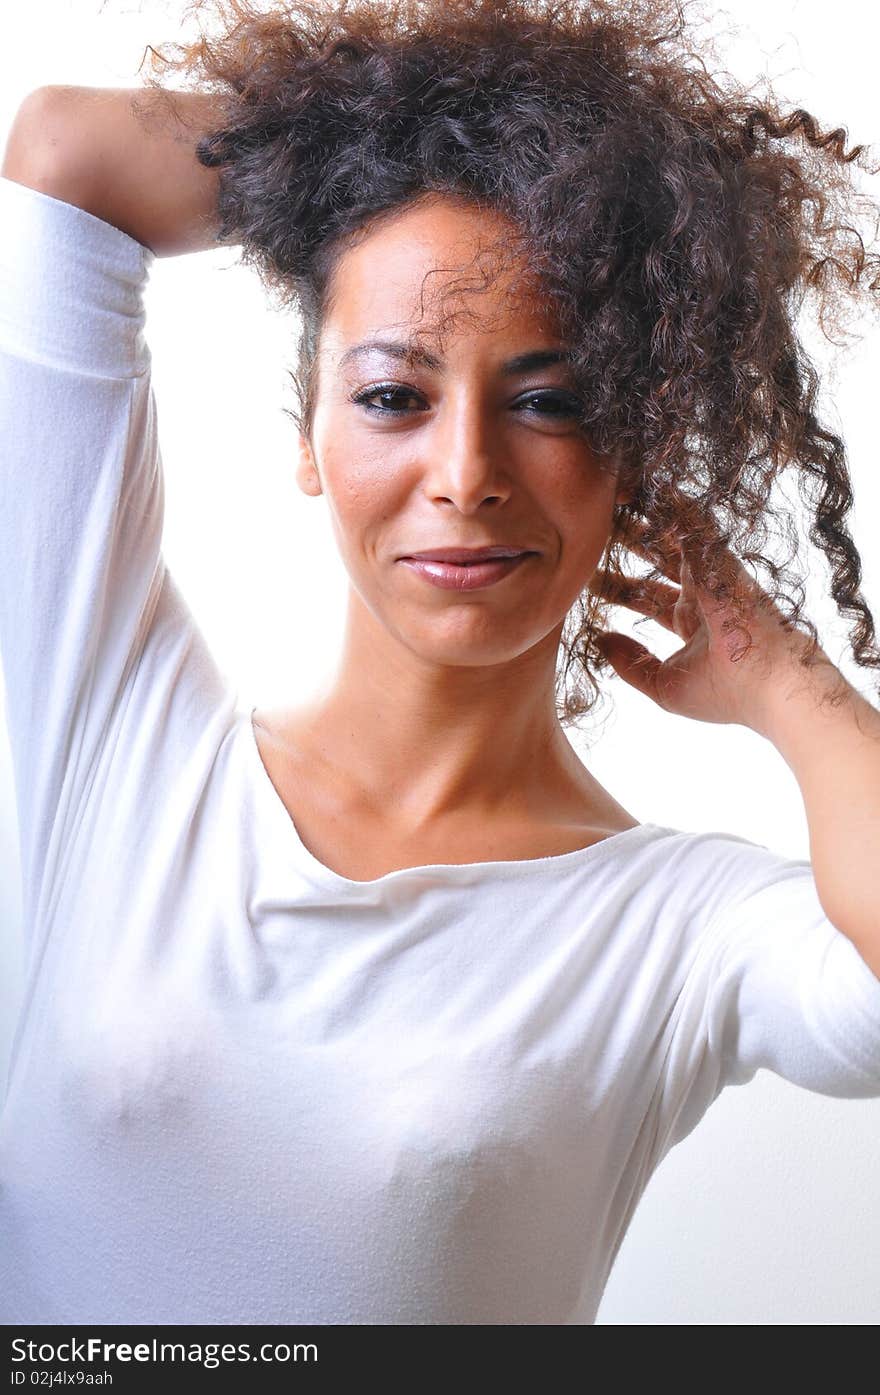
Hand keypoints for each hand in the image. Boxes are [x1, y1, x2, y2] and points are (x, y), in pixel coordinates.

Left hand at [589, 518, 836, 730]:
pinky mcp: (720, 559)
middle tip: (593, 527)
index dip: (617, 586)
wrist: (770, 686)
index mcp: (692, 623)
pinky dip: (672, 505)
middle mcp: (702, 594)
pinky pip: (693, 524)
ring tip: (610, 499)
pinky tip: (647, 487)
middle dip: (627, 544)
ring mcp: (713, 574)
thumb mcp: (663, 685)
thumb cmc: (724, 694)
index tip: (586, 577)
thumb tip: (597, 639)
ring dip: (643, 519)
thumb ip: (629, 662)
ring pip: (672, 537)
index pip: (646, 596)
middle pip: (657, 560)